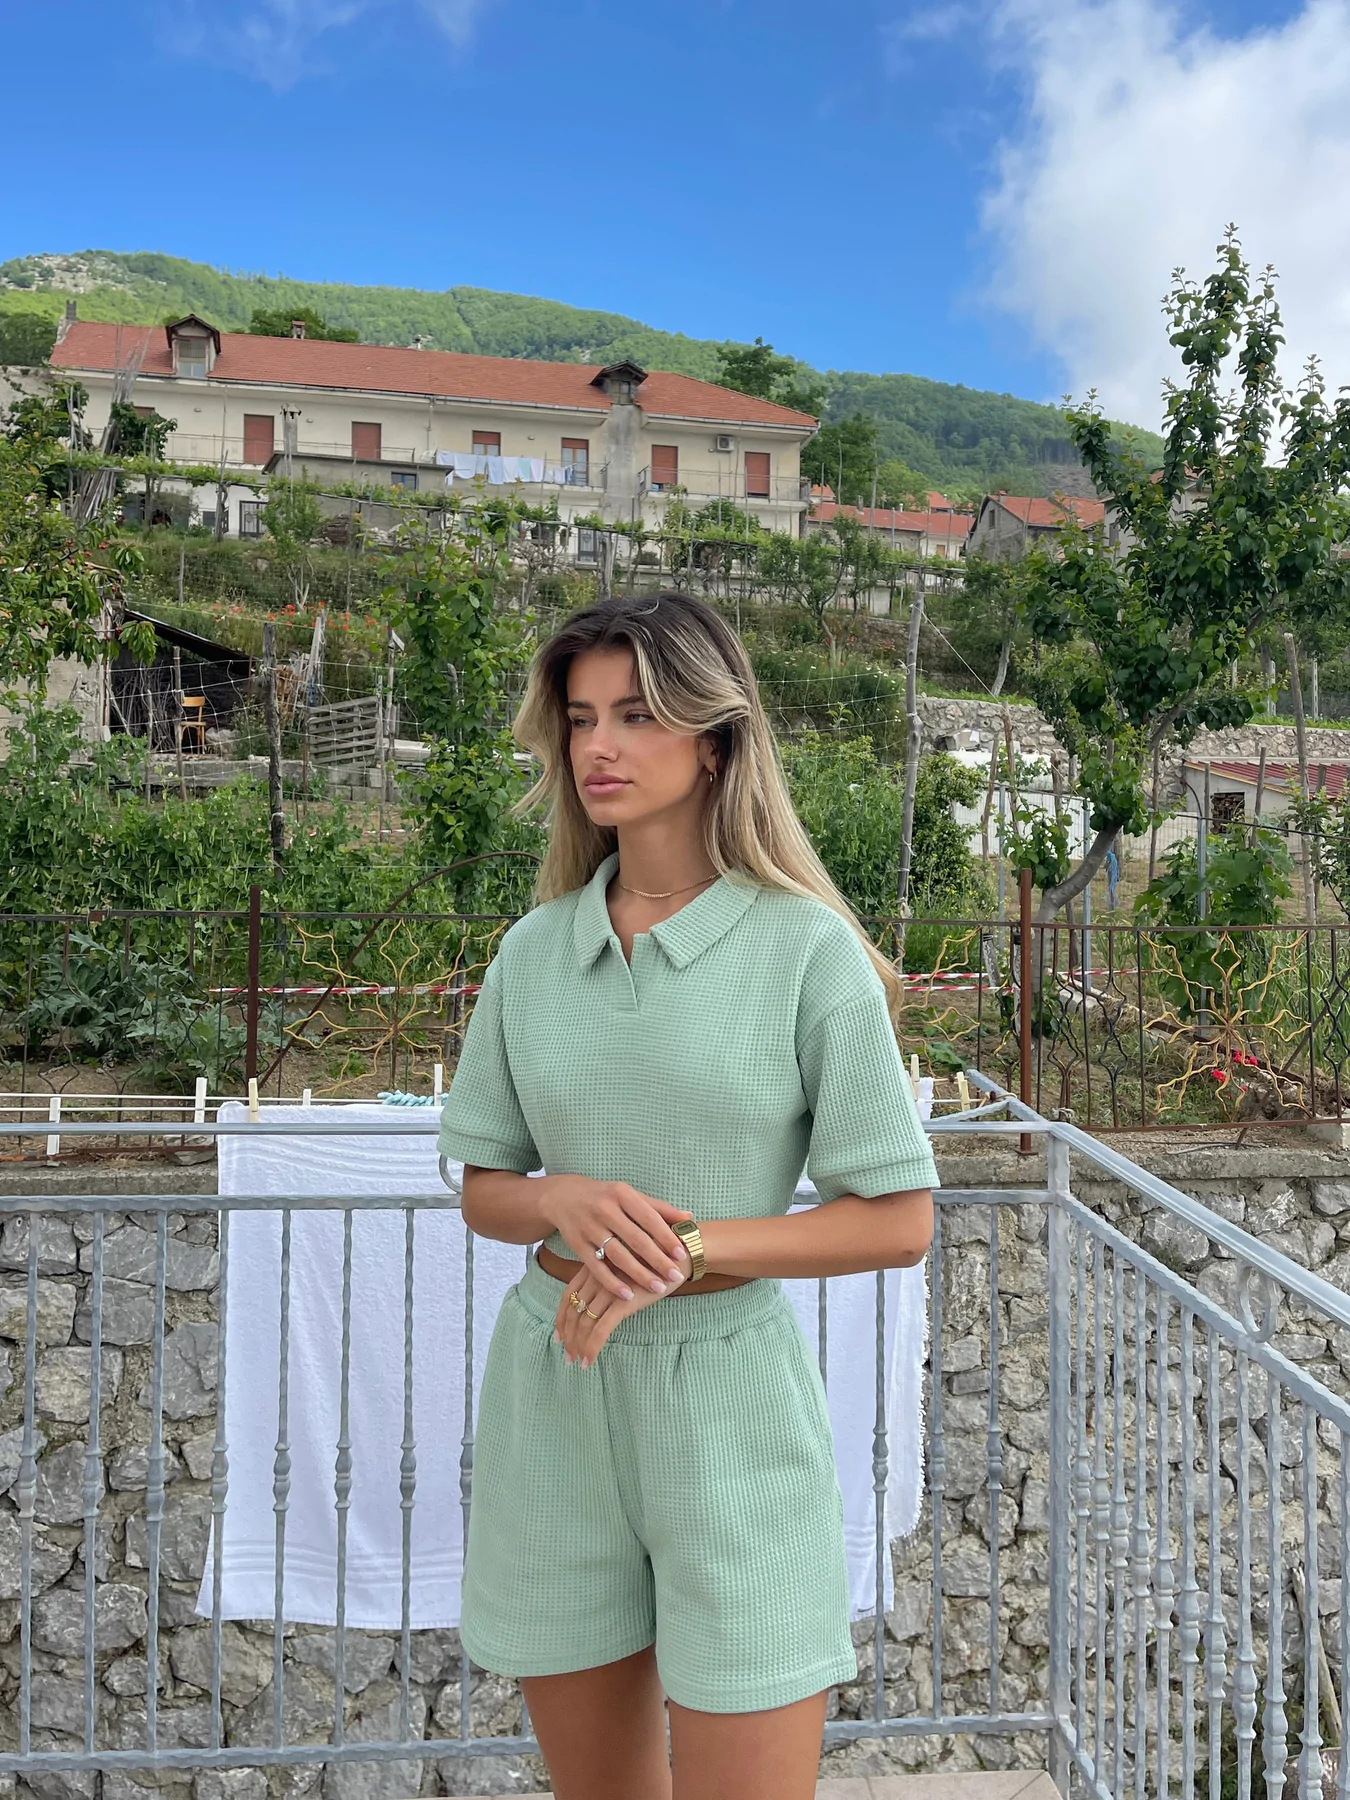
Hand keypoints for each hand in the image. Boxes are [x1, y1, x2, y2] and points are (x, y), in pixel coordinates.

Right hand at [538, 1175, 691, 1299]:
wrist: (563, 1197)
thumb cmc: (605, 1197)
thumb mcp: (629, 1195)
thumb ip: (658, 1208)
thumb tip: (688, 1217)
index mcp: (621, 1194)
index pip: (648, 1217)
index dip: (666, 1236)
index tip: (682, 1253)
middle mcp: (604, 1209)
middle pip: (635, 1239)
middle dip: (657, 1259)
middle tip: (676, 1276)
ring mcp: (589, 1228)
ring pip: (617, 1255)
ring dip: (639, 1274)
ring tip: (658, 1288)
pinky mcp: (577, 1245)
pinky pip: (596, 1267)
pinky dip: (612, 1282)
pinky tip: (627, 1295)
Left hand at [553, 1257, 688, 1366]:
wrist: (679, 1251)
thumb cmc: (657, 1257)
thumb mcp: (627, 1263)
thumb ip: (612, 1276)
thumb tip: (604, 1298)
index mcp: (595, 1266)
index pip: (568, 1294)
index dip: (561, 1317)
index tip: (559, 1335)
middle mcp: (596, 1276)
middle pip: (572, 1311)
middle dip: (568, 1336)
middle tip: (568, 1355)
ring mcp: (608, 1289)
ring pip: (584, 1323)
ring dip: (578, 1345)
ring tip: (578, 1362)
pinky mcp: (623, 1302)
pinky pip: (601, 1329)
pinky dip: (592, 1347)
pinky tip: (590, 1360)